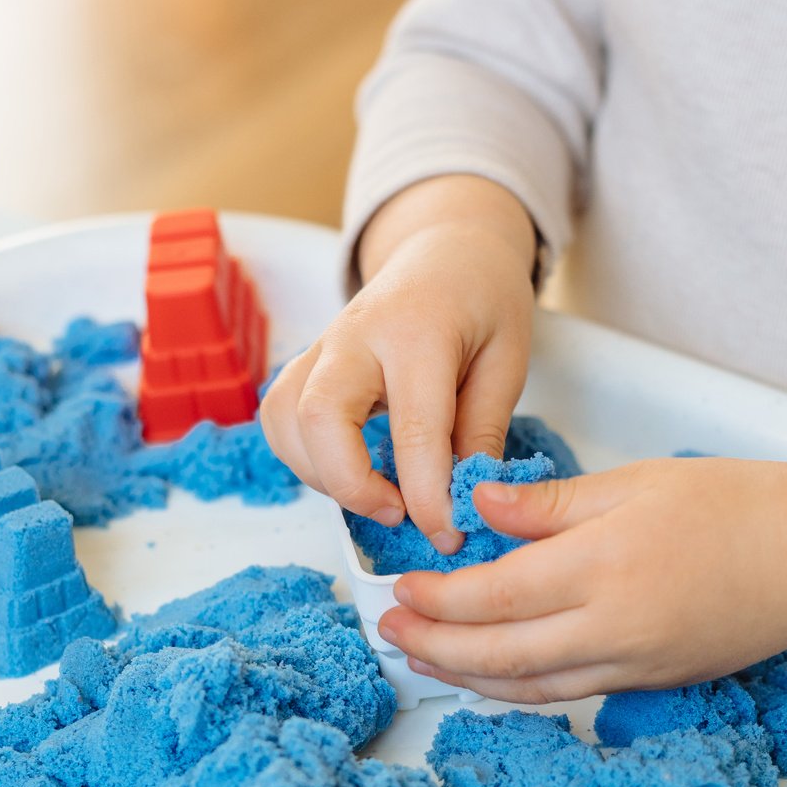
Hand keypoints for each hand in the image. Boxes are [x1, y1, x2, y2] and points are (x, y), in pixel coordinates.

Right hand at [260, 175, 536, 553]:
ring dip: (322, 475)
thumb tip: (466, 499)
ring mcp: (321, 347)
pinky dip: (303, 458)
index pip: (413, 428)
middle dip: (352, 484)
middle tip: (400, 512)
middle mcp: (356, 335)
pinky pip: (279, 418)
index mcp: (418, 331)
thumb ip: (483, 429)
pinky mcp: (304, 364)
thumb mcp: (507, 360)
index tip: (448, 534)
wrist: (445, 252)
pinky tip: (348, 470)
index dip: (427, 495)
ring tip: (379, 495)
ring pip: (285, 420)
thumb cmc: (482, 303)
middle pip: (320, 418)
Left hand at [376, 454, 786, 702]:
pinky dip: (519, 690)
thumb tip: (478, 504)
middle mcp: (613, 628)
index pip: (493, 595)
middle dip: (436, 647)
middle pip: (498, 654)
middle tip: (391, 632)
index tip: (401, 586)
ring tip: (424, 660)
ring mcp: (634, 666)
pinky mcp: (652, 683)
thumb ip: (549, 503)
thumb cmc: (737, 504)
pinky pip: (569, 694)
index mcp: (603, 566)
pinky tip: (492, 676)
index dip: (437, 598)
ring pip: (529, 687)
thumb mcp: (635, 482)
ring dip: (468, 677)